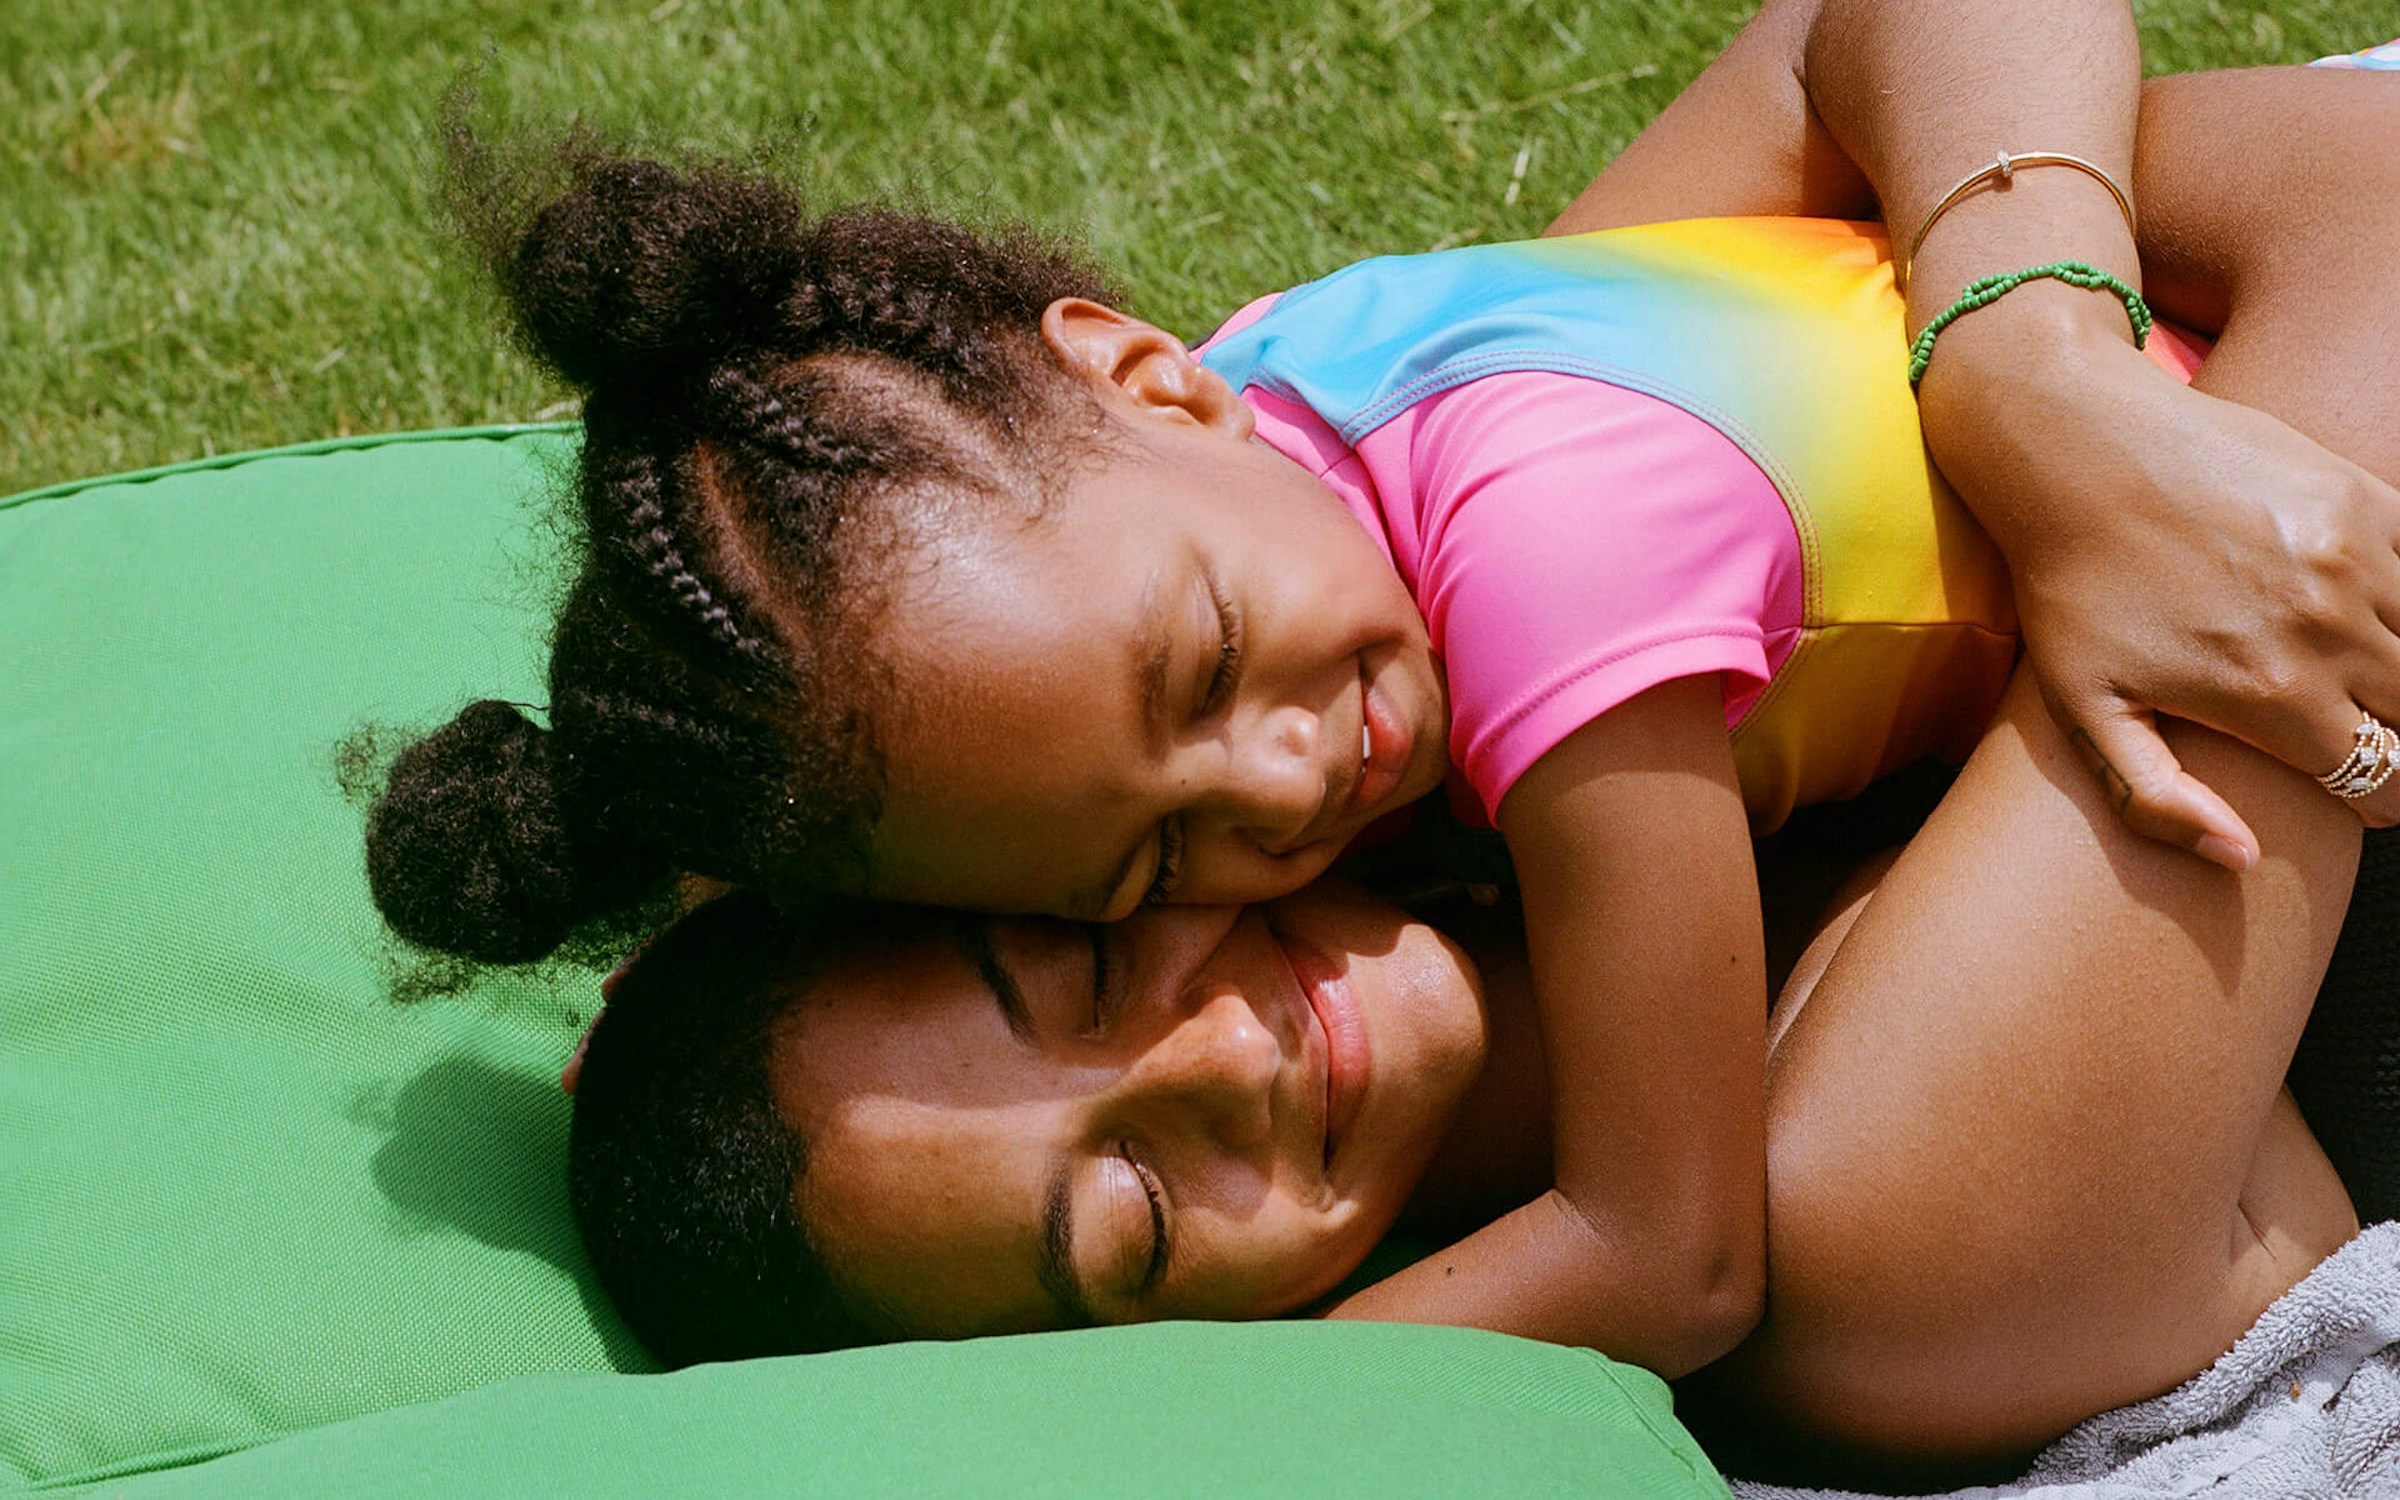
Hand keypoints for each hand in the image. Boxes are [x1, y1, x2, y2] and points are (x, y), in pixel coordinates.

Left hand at [1925, 332, 2399, 869]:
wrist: (2079, 449)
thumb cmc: (2071, 586)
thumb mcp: (2081, 706)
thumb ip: (2153, 797)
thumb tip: (2242, 859)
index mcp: (2269, 694)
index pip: (2383, 780)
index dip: (2380, 799)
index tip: (2363, 793)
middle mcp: (2329, 630)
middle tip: (2366, 732)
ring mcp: (2357, 559)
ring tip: (2369, 677)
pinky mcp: (2365, 498)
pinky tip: (2370, 611)